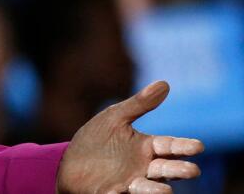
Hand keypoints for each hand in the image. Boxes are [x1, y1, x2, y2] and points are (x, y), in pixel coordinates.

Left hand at [57, 81, 203, 193]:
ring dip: (158, 190)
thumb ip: (139, 104)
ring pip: (149, 188)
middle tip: (192, 170)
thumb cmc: (96, 139)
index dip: (184, 147)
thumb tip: (164, 83)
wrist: (69, 161)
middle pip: (167, 170)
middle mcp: (143, 167)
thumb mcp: (115, 117)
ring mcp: (130, 182)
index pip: (170, 147)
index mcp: (146, 147)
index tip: (198, 146)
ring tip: (167, 191)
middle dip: (179, 170)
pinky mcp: (112, 192)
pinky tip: (123, 192)